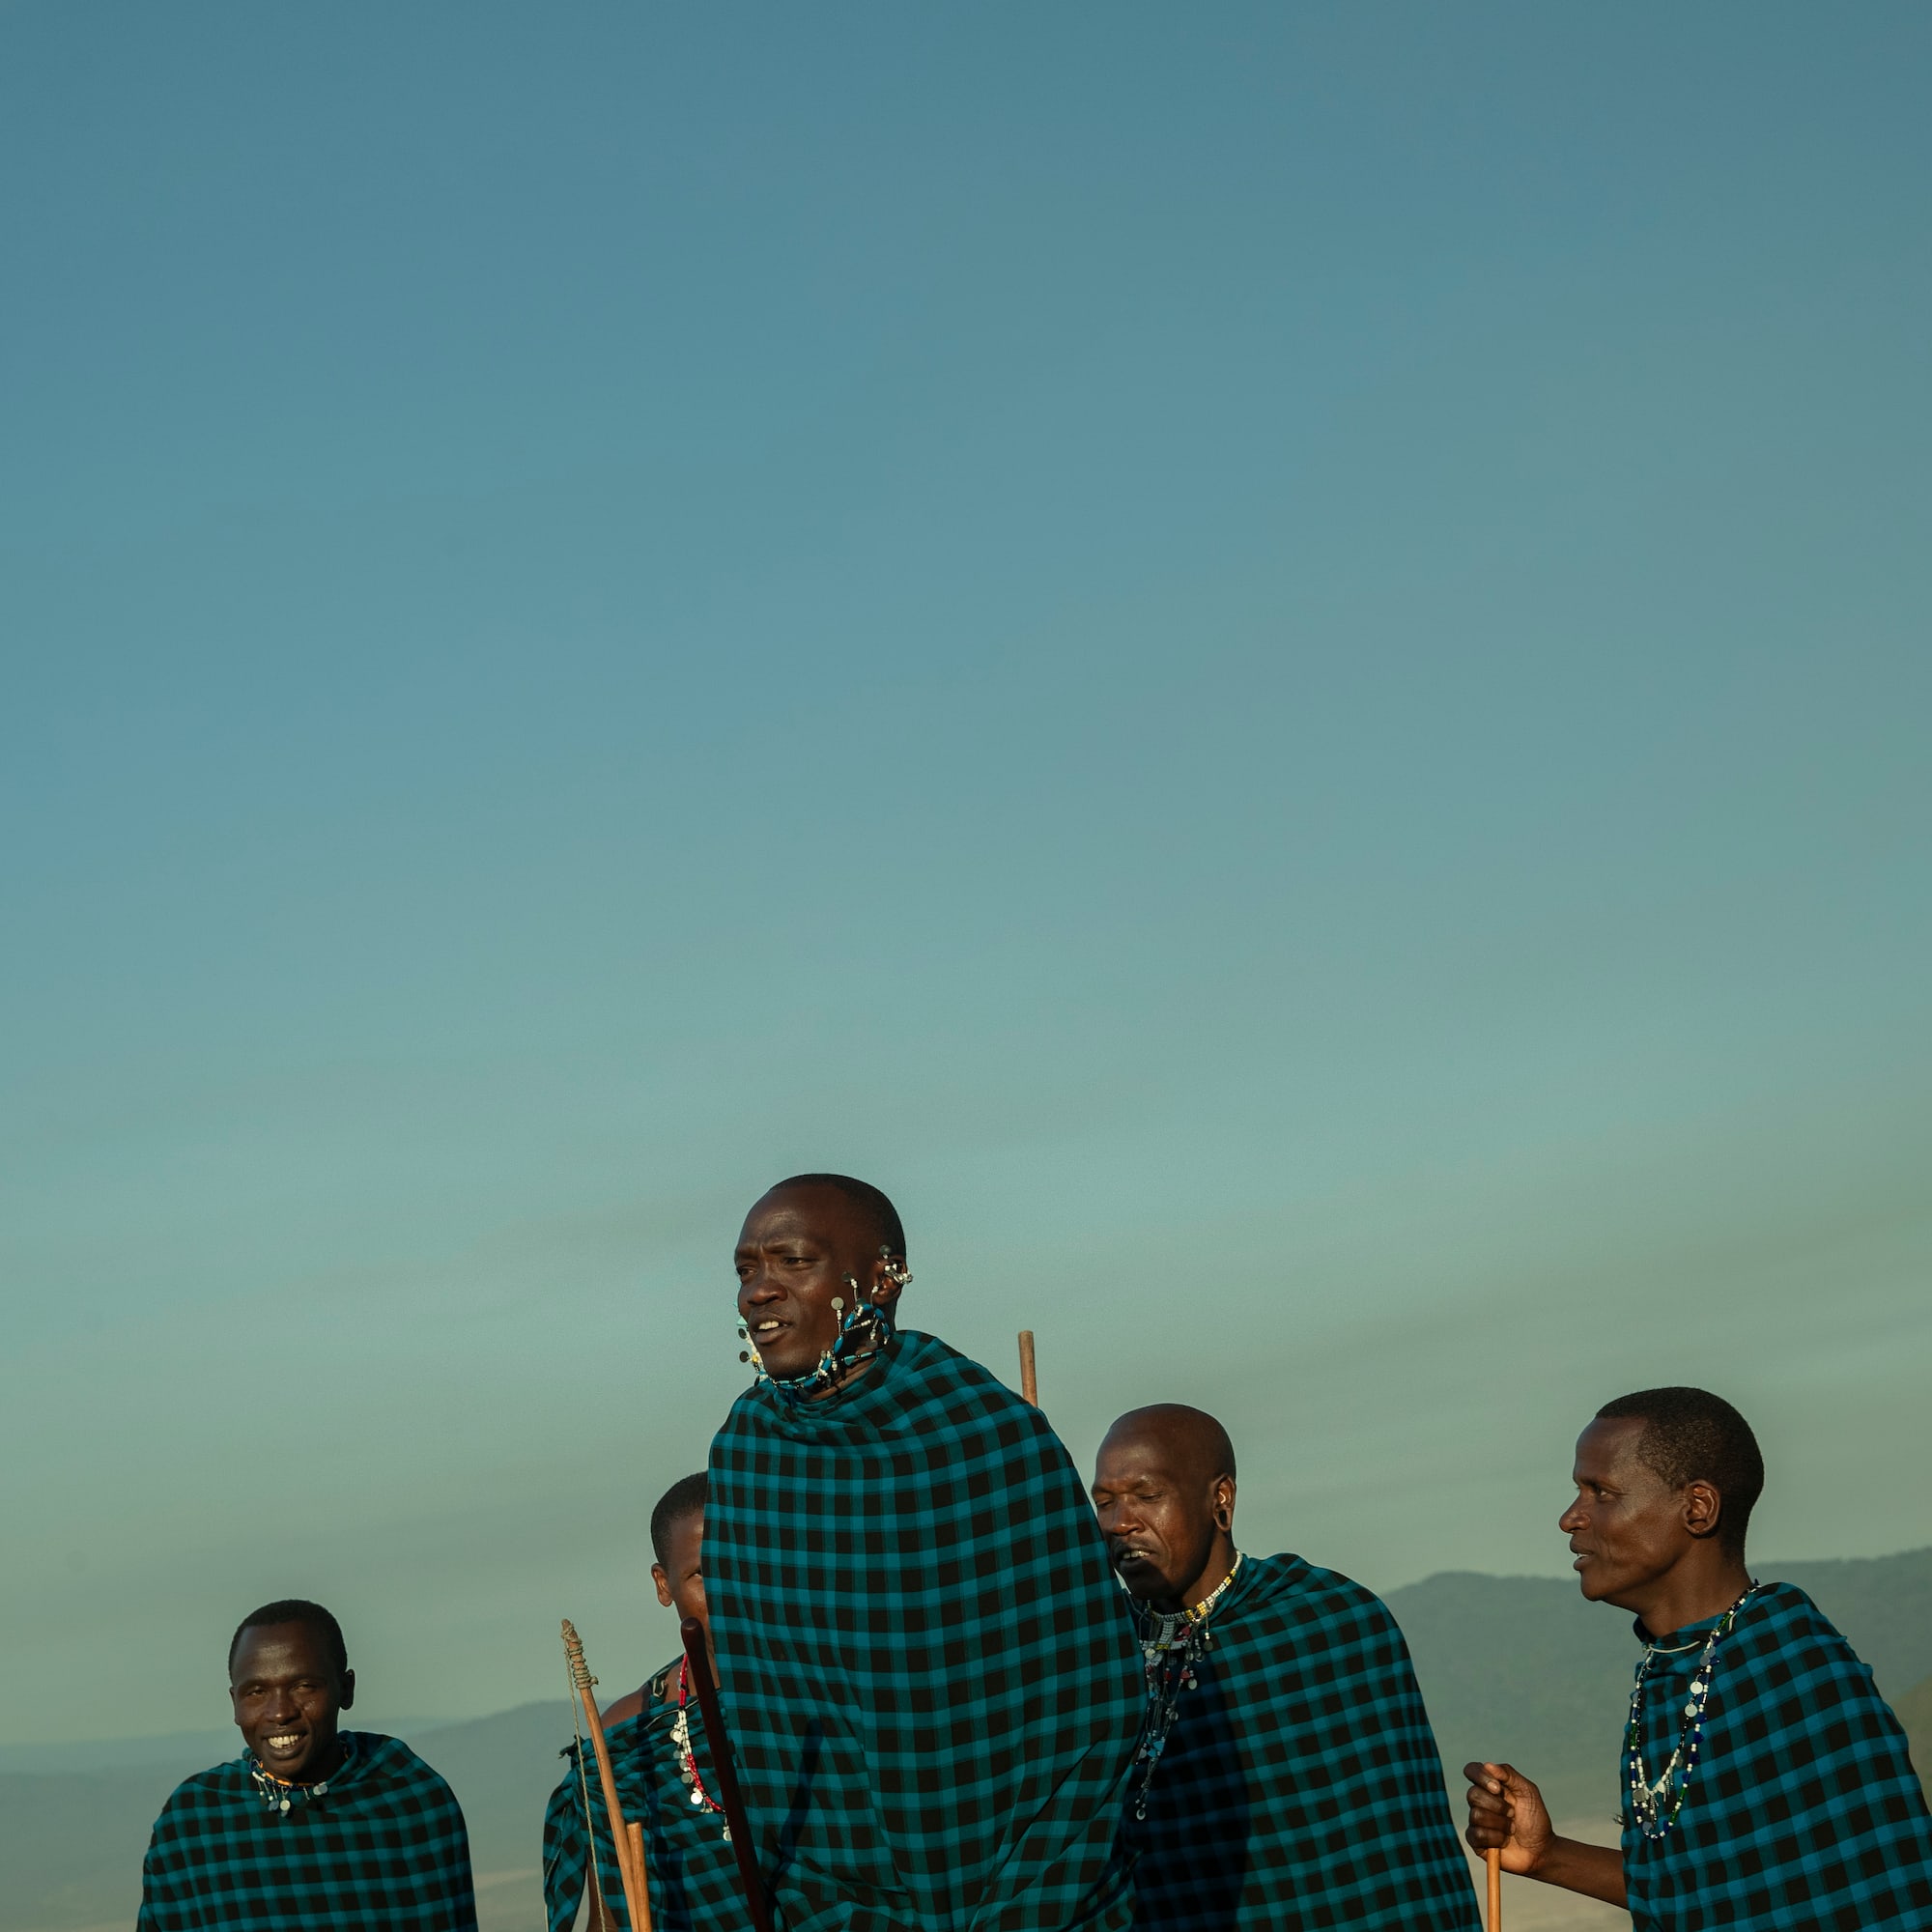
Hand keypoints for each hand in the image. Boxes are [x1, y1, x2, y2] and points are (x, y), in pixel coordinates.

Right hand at [1463, 1761, 1553, 1876]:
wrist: (1541, 1850)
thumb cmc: (1535, 1819)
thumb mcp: (1528, 1792)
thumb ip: (1509, 1775)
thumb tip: (1488, 1765)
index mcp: (1490, 1785)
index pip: (1472, 1770)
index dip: (1480, 1776)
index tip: (1498, 1788)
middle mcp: (1480, 1800)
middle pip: (1473, 1794)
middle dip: (1497, 1806)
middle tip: (1513, 1813)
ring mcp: (1476, 1820)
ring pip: (1476, 1815)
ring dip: (1500, 1824)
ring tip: (1512, 1829)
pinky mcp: (1475, 1840)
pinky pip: (1476, 1834)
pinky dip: (1495, 1838)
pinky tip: (1504, 1841)